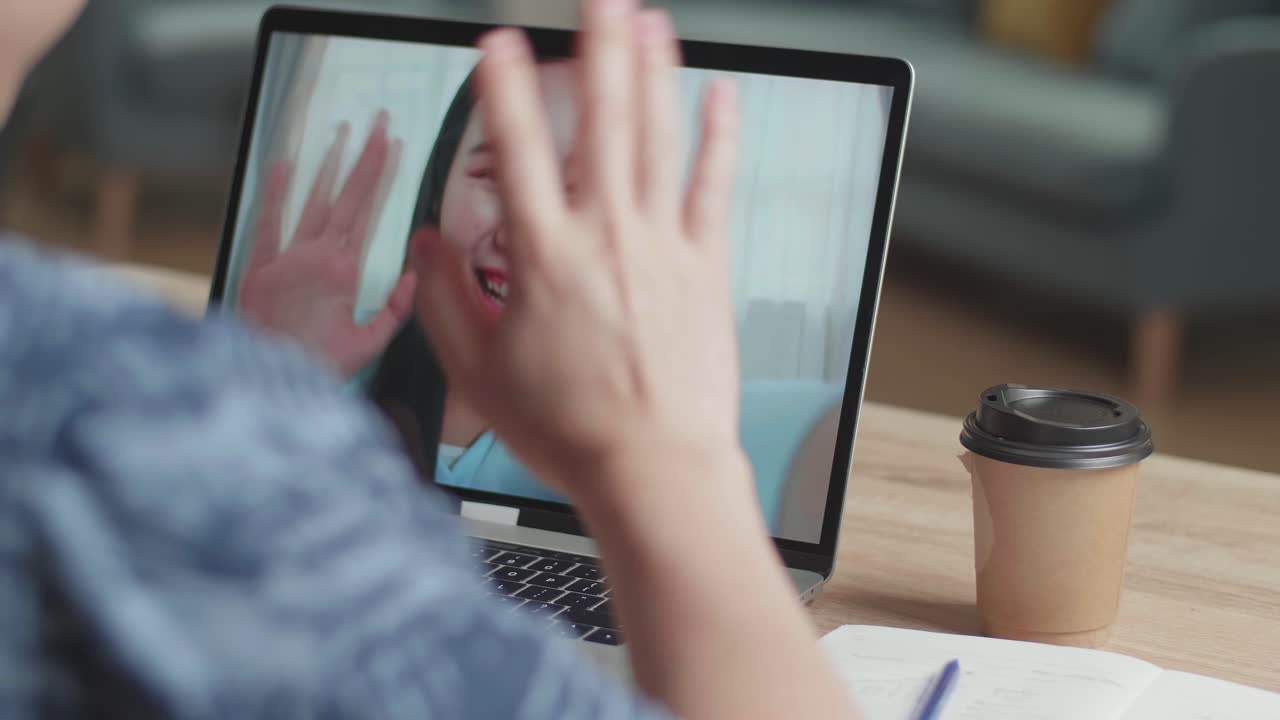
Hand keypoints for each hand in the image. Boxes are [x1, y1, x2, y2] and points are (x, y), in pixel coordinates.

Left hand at [239, 112, 415, 376]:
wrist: (265, 380)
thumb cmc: (319, 366)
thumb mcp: (369, 345)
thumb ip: (395, 309)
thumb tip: (413, 274)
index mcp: (345, 272)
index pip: (368, 212)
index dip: (381, 175)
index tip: (393, 144)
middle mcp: (315, 255)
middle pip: (344, 197)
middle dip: (362, 157)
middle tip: (375, 123)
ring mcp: (284, 257)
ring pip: (310, 201)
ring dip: (326, 165)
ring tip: (339, 132)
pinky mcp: (258, 267)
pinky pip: (267, 222)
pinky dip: (273, 192)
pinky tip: (282, 165)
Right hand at [413, 4, 739, 498]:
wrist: (654, 468)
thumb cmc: (571, 429)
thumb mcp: (479, 373)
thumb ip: (446, 301)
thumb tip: (426, 247)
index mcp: (545, 258)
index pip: (516, 152)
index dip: (503, 89)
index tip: (498, 42)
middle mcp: (607, 237)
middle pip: (600, 123)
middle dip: (597, 51)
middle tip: (598, 0)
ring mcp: (662, 247)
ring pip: (657, 140)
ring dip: (654, 73)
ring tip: (649, 20)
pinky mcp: (705, 267)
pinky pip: (712, 188)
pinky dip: (718, 139)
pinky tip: (722, 97)